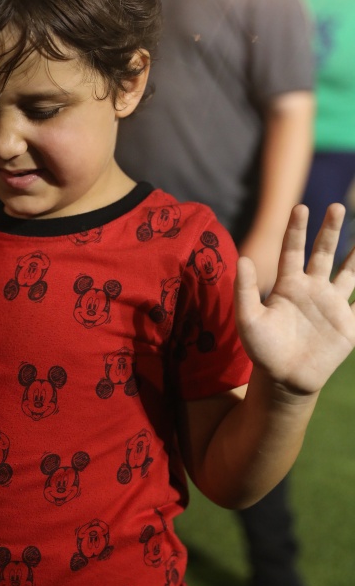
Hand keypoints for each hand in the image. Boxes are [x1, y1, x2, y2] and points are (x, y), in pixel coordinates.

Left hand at [235, 203, 354, 396]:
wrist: (284, 379)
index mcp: (288, 285)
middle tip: (335, 207)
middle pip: (323, 253)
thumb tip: (241, 259)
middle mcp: (312, 289)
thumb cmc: (262, 349)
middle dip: (330, 231)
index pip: (292, 250)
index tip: (299, 207)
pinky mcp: (348, 324)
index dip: (296, 230)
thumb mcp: (248, 319)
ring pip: (349, 273)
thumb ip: (245, 290)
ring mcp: (332, 305)